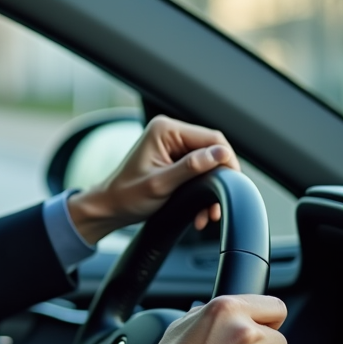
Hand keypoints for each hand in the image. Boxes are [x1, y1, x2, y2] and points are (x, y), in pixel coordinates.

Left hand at [67, 115, 239, 243]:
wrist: (110, 208)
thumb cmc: (127, 195)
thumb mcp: (161, 184)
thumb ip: (191, 167)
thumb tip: (221, 154)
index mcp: (165, 130)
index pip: (212, 138)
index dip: (226, 161)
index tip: (232, 184)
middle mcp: (170, 133)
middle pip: (213, 151)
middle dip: (218, 180)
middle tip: (216, 206)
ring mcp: (172, 145)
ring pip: (208, 164)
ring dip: (211, 189)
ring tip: (207, 213)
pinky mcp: (174, 159)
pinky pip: (199, 171)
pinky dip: (202, 190)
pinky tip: (200, 210)